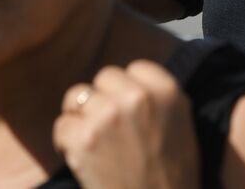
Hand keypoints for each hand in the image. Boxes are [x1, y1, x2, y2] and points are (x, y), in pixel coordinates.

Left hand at [54, 60, 198, 188]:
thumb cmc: (172, 176)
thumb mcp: (182, 126)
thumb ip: (158, 97)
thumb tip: (133, 80)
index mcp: (166, 91)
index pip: (135, 68)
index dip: (129, 90)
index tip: (129, 110)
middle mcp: (137, 97)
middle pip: (104, 77)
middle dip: (104, 99)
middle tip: (109, 127)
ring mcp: (108, 116)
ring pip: (77, 96)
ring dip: (81, 117)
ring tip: (93, 140)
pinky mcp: (83, 140)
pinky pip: (62, 125)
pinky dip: (66, 142)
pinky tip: (82, 157)